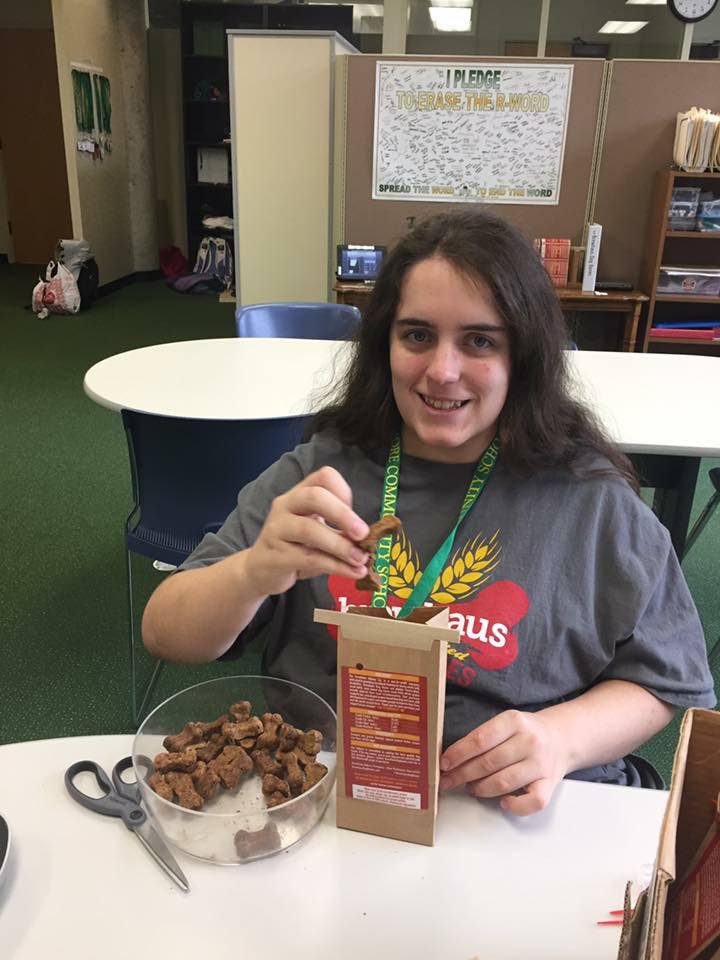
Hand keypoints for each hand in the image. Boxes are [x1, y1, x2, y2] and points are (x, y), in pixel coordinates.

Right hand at [245, 466, 369, 597]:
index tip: (356, 514)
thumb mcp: (318, 532)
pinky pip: (309, 558)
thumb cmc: (296, 547)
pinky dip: (335, 566)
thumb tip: (370, 540)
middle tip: (363, 534)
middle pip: (314, 497)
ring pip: (310, 530)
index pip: (323, 477)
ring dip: (340, 546)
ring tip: (361, 560)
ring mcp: (277, 529)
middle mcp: (285, 505)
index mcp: (299, 493)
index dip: (344, 492)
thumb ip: (339, 530)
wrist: (261, 570)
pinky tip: (352, 572)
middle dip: (343, 514)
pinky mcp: (275, 556)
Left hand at [438, 709, 569, 816]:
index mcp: (514, 721)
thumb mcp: (506, 723)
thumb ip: (483, 737)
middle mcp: (529, 741)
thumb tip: (452, 759)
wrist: (562, 738)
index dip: (458, 754)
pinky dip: (515, 806)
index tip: (444, 764)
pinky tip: (503, 802)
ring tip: (470, 788)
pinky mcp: (550, 784)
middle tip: (448, 781)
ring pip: (504, 782)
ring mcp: (541, 764)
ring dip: (481, 789)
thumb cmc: (526, 732)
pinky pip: (532, 802)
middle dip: (463, 774)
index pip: (480, 739)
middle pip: (489, 762)